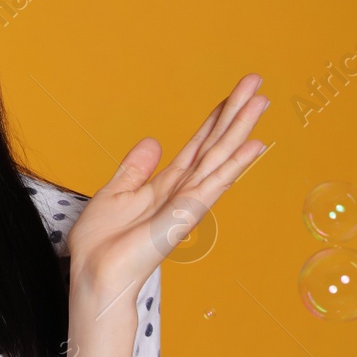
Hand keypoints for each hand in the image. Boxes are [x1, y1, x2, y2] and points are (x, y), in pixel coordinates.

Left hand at [66, 73, 269, 304]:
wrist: (94, 273)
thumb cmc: (103, 242)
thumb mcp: (115, 193)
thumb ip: (136, 169)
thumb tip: (153, 142)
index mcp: (166, 185)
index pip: (196, 145)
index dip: (214, 119)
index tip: (232, 95)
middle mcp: (182, 191)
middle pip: (214, 145)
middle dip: (235, 114)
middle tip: (257, 83)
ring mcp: (187, 203)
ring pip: (219, 157)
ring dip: (240, 129)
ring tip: (261, 101)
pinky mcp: (184, 216)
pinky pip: (212, 185)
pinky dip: (232, 165)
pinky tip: (252, 146)